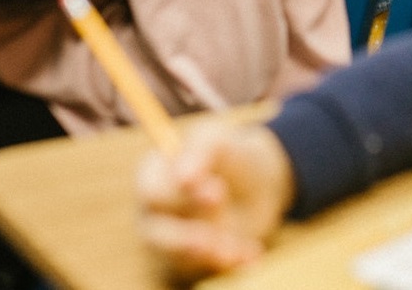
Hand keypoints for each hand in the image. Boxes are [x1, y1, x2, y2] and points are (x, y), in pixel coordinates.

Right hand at [137, 122, 295, 281]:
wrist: (259, 183)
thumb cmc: (229, 155)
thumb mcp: (218, 140)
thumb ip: (200, 152)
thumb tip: (183, 176)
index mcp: (153, 175)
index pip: (152, 192)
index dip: (179, 196)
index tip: (216, 192)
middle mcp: (156, 212)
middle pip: (158, 234)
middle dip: (191, 234)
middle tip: (230, 226)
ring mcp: (173, 240)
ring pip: (181, 258)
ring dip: (211, 254)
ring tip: (239, 248)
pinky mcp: (195, 261)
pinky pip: (206, 270)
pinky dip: (231, 263)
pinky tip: (252, 253)